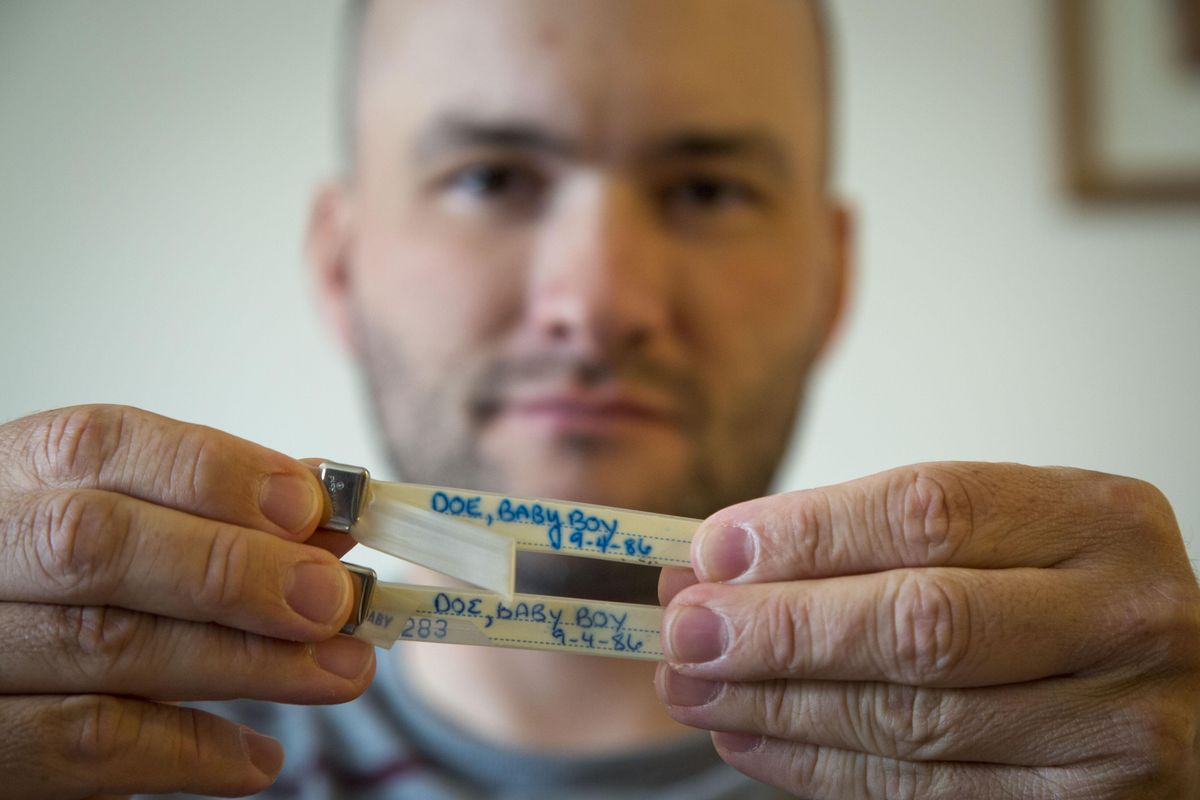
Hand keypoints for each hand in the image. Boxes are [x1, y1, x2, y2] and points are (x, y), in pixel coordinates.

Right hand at [0, 405, 375, 798]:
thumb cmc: (63, 597)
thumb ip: (212, 517)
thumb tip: (326, 517)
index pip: (100, 445)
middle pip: (94, 544)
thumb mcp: (122, 534)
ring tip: (339, 672)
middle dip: (233, 568)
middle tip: (334, 598)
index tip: (310, 507)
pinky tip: (259, 760)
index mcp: (11, 477)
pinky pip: (81, 747)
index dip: (213, 472)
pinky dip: (189, 752)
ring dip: (246, 662)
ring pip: (104, 645)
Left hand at [657, 462, 1199, 797]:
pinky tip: (749, 739)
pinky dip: (818, 768)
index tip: (713, 550)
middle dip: (779, 629)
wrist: (1176, 693)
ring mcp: (1118, 730)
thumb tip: (719, 561)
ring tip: (691, 686)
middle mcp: (1126, 619)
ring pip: (912, 720)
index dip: (806, 533)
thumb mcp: (998, 539)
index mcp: (1100, 519)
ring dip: (776, 706)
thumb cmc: (1057, 599)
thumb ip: (870, 541)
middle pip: (920, 623)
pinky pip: (924, 795)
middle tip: (685, 630)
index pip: (928, 511)